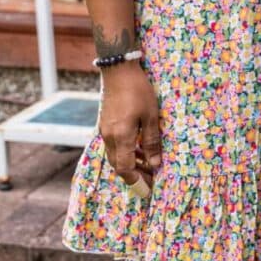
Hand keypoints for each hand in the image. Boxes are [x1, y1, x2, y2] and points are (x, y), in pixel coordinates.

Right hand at [99, 62, 161, 191]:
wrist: (118, 70)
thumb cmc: (138, 91)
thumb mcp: (151, 115)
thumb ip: (151, 141)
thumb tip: (155, 164)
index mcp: (120, 138)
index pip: (125, 169)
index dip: (136, 182)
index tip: (148, 190)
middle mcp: (109, 138)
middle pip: (119, 166)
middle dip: (134, 176)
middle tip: (150, 180)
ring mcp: (105, 131)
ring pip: (116, 156)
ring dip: (130, 164)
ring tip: (147, 166)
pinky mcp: (106, 124)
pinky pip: (114, 145)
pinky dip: (126, 152)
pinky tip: (138, 148)